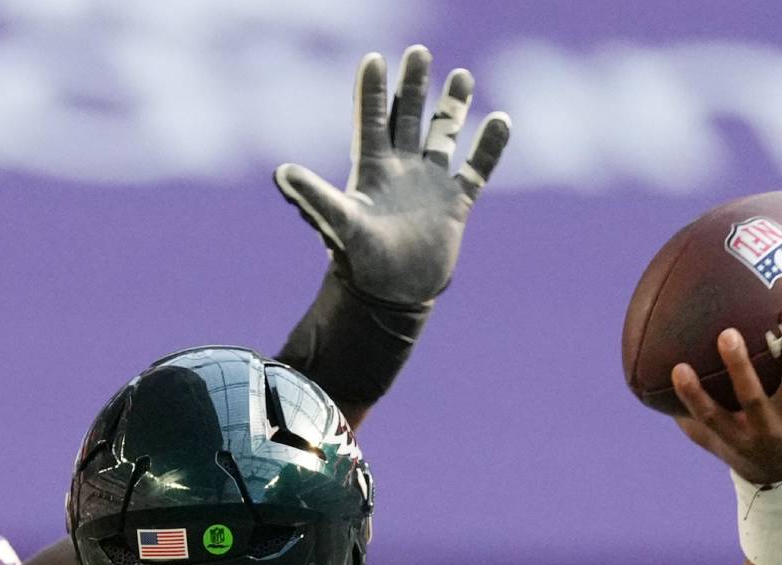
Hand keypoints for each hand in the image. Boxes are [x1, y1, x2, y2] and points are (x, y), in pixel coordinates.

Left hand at [274, 46, 509, 305]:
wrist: (393, 295)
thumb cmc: (361, 261)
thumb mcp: (337, 222)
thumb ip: (312, 196)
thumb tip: (280, 172)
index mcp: (372, 170)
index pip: (372, 120)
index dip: (373, 91)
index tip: (374, 58)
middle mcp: (401, 171)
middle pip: (407, 118)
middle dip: (414, 86)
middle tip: (419, 51)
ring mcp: (430, 185)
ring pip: (443, 136)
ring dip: (453, 108)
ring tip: (462, 75)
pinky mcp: (456, 203)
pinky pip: (477, 168)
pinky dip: (489, 147)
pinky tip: (501, 120)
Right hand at [674, 306, 781, 484]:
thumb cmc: (738, 445)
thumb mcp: (711, 438)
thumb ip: (687, 413)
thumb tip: (653, 376)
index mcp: (736, 438)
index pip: (710, 417)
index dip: (692, 395)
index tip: (678, 368)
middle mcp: (766, 431)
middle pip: (752, 398)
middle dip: (739, 366)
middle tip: (726, 334)